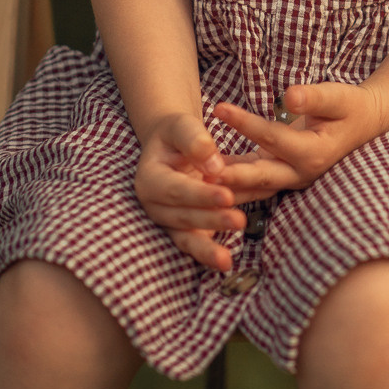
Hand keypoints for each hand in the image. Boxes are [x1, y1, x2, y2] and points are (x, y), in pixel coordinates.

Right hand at [134, 112, 241, 270]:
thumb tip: (214, 164)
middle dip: (211, 219)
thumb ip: (194, 139)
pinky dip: (207, 256)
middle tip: (239, 220)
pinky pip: (193, 245)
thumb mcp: (181, 125)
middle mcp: (153, 204)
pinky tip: (224, 263)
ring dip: (207, 247)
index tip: (226, 195)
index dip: (200, 194)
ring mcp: (167, 221)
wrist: (172, 147)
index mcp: (149, 178)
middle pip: (183, 215)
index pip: (175, 188)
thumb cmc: (177, 134)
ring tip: (227, 259)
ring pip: (186, 236)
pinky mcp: (182, 231)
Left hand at [212, 82, 388, 195]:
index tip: (218, 107)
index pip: (273, 137)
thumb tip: (291, 95)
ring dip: (224, 188)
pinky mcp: (281, 178)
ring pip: (252, 189)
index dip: (245, 123)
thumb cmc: (349, 107)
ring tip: (192, 183)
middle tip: (197, 170)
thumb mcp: (338, 97)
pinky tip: (201, 180)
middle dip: (228, 175)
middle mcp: (301, 174)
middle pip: (259, 177)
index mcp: (314, 154)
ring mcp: (290, 180)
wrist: (362, 125)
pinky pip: (251, 185)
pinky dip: (229, 184)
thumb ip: (314, 97)